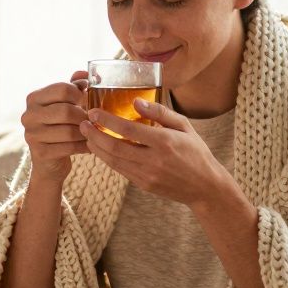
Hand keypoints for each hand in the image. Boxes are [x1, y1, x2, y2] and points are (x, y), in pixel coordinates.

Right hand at [21, 70, 90, 182]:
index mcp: (34, 98)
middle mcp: (28, 115)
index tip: (87, 101)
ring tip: (93, 133)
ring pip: (69, 131)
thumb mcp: (64, 103)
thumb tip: (85, 73)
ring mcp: (32, 135)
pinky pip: (69, 148)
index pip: (62, 89)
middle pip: (66, 111)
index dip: (80, 94)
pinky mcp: (40, 153)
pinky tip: (89, 146)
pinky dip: (84, 147)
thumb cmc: (59, 126)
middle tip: (93, 120)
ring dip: (86, 133)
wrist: (49, 160)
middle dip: (84, 116)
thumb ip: (74, 86)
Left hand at [80, 98, 233, 209]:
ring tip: (87, 135)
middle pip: (114, 147)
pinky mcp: (143, 185)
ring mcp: (147, 175)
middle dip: (94, 135)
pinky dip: (107, 158)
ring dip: (97, 148)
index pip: (128, 129)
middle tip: (82, 123)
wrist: (205, 187)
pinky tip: (101, 148)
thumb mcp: (183, 126)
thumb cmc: (196, 152)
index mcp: (164, 142)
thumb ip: (160, 112)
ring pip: (113, 161)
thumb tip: (135, 101)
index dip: (106, 120)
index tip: (93, 112)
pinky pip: (120, 170)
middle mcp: (154, 160)